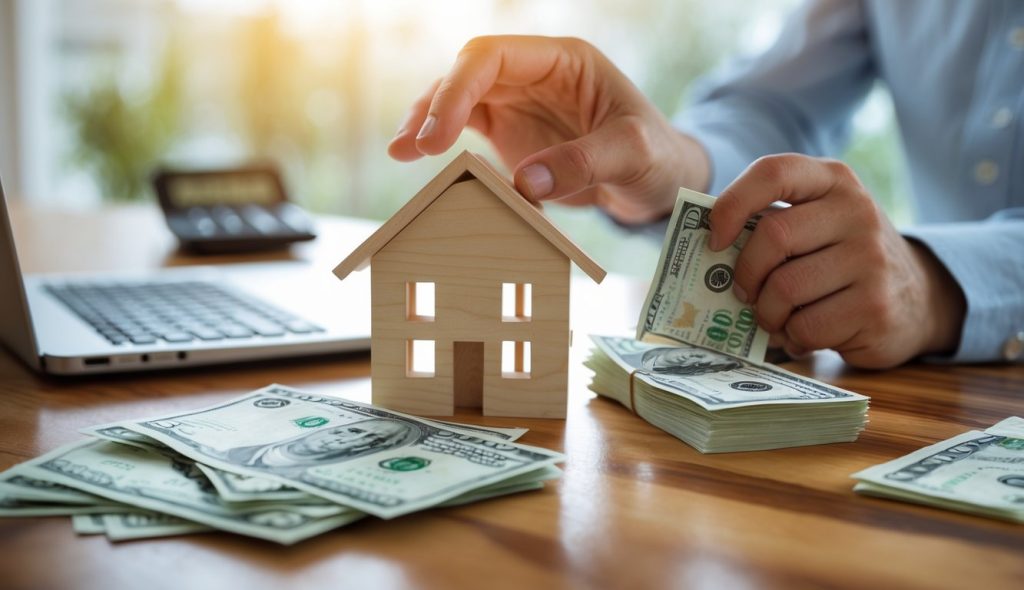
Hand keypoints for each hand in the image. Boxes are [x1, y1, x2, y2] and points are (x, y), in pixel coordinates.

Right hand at [388, 35, 708, 223]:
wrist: (659, 181)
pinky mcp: (509, 132)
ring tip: (401, 152)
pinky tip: (415, 160)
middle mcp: (534, 75)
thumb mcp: (635, 155)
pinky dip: (439, 143)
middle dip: (434, 105)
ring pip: (456, 98)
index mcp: (564, 61)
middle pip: (466, 74)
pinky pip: (463, 128)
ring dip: (426, 121)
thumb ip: (586, 162)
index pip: (493, 56)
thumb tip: (526, 184)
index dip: (458, 87)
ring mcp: (518, 102)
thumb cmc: (656, 157)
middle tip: (414, 148)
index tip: (440, 134)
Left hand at [708, 154, 965, 368]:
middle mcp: (857, 211)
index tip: (715, 240)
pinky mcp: (875, 306)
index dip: (732, 204)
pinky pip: (806, 326)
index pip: (773, 172)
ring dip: (767, 313)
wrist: (917, 297)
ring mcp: (871, 259)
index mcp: (833, 180)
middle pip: (773, 236)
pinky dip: (793, 337)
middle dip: (745, 273)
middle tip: (743, 291)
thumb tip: (709, 253)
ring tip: (775, 316)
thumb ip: (771, 223)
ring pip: (785, 288)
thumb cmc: (841, 258)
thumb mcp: (817, 223)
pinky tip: (804, 333)